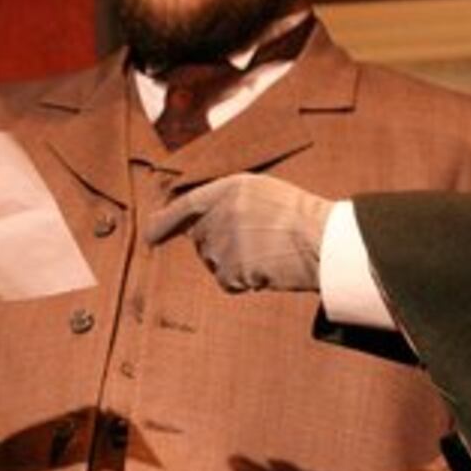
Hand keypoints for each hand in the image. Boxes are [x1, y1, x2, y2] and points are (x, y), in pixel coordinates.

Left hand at [145, 173, 332, 291]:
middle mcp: (220, 213)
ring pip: (215, 261)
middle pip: (201, 238)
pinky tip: (267, 269)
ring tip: (268, 254)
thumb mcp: (265, 193)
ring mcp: (223, 243)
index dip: (165, 220)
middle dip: (218, 245)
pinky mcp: (230, 270)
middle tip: (256, 244)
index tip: (148, 233)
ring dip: (235, 263)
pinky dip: (244, 281)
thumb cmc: (301, 217)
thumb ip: (231, 202)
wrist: (321, 241)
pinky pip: (228, 281)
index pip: (187, 205)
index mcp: (230, 188)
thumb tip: (200, 223)